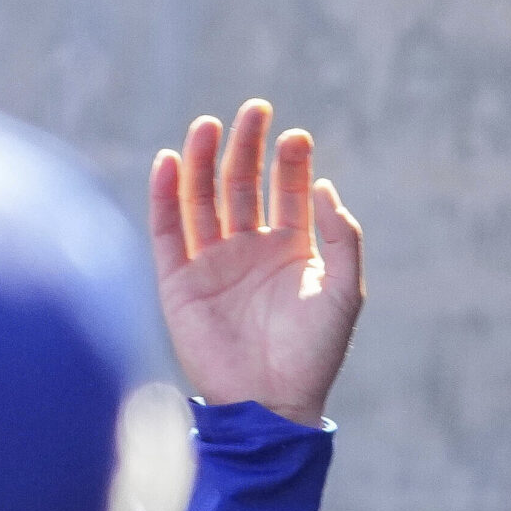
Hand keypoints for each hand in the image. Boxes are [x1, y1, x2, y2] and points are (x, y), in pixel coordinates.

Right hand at [147, 100, 362, 427]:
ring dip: (205, 161)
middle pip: (242, 185)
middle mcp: (249, 251)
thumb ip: (341, 239)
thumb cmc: (314, 352)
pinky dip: (165, 195)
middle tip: (256, 109)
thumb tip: (325, 188)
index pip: (288, 192)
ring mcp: (212, 263)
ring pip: (203, 199)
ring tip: (211, 125)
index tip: (297, 136)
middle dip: (248, 147)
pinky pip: (167, 230)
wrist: (271, 400)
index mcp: (291, 251)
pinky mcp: (179, 281)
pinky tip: (172, 161)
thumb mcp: (345, 293)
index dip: (290, 163)